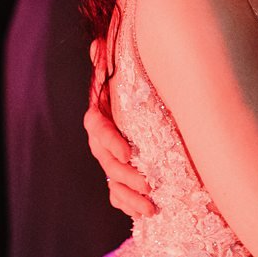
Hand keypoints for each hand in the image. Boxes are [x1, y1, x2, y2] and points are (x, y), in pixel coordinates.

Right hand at [85, 40, 155, 216]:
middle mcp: (103, 139)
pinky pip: (119, 196)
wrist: (161, 108)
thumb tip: (97, 44)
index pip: (96, 126)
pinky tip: (147, 212)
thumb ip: (113, 62)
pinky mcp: (122, 178)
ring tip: (151, 204)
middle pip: (104, 159)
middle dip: (124, 173)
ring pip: (112, 181)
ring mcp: (111, 160)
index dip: (109, 139)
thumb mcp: (131, 74)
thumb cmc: (143, 88)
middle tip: (147, 181)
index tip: (128, 150)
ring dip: (129, 195)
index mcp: (103, 113)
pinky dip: (130, 205)